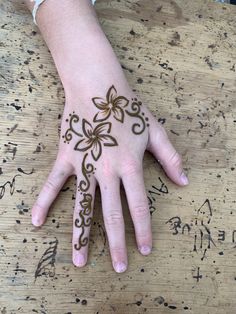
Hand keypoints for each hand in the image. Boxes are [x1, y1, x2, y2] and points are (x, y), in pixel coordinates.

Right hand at [31, 84, 188, 272]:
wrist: (98, 87)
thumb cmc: (127, 108)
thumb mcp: (155, 131)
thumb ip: (171, 157)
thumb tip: (185, 181)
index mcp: (131, 166)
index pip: (138, 206)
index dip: (142, 230)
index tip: (144, 250)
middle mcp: (107, 171)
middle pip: (112, 214)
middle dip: (116, 243)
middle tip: (118, 268)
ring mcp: (84, 166)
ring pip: (82, 206)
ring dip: (81, 235)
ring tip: (79, 260)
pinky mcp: (66, 159)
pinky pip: (53, 183)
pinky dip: (45, 201)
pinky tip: (37, 221)